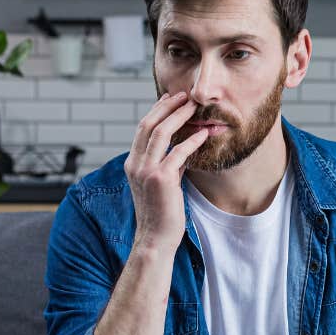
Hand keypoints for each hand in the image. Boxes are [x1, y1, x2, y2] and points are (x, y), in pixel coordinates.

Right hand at [124, 91, 209, 250]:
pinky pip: (178, 153)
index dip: (156, 111)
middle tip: (184, 95)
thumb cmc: (161, 213)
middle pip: (148, 125)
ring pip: (160, 133)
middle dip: (167, 106)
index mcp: (132, 164)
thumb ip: (168, 166)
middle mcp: (135, 164)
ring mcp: (146, 171)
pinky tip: (203, 134)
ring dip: (178, 116)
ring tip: (193, 106)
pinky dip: (191, 141)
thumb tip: (182, 151)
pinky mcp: (161, 179)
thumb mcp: (161, 184)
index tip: (170, 98)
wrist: (155, 238)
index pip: (142, 129)